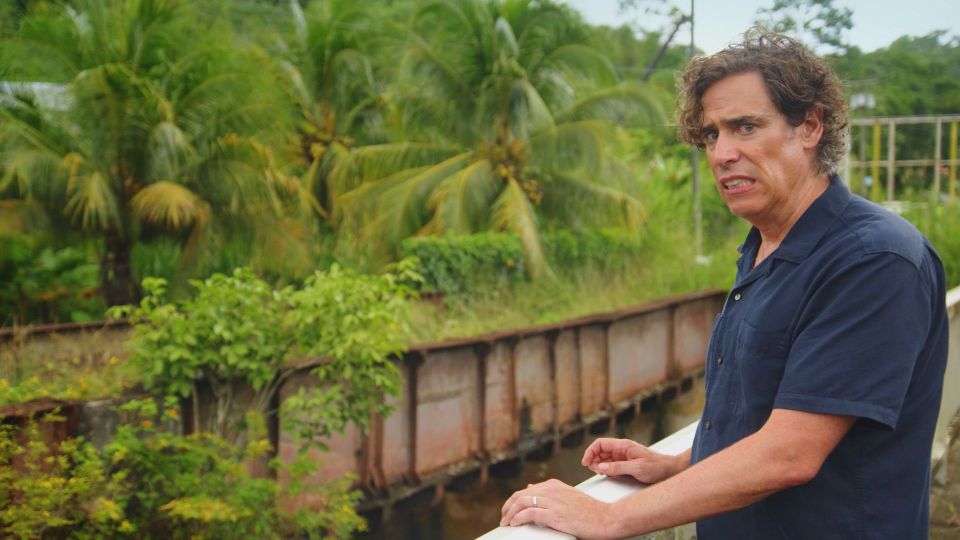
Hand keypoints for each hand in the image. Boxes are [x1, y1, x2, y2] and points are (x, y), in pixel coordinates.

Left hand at [499, 479, 614, 538]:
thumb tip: (530, 488)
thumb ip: (549, 492)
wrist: (606, 518)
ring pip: (521, 503)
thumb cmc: (590, 511)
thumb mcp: (568, 496)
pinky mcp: (554, 514)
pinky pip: (529, 513)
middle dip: (508, 506)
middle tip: (504, 517)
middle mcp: (551, 490)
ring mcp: (552, 501)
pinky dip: (518, 518)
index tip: (510, 510)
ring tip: (506, 522)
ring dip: (510, 513)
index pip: (526, 490)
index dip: (515, 501)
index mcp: (554, 485)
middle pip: (520, 495)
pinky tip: (514, 523)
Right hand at [581, 438, 681, 483]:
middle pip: (600, 450)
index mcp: (623, 446)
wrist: (671, 470)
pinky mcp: (626, 463)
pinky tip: (606, 474)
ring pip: (604, 457)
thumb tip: (601, 467)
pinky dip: (606, 468)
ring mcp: (624, 456)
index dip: (590, 452)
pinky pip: (611, 464)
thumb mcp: (637, 468)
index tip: (586, 463)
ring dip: (598, 464)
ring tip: (599, 472)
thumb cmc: (657, 467)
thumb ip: (618, 467)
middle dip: (593, 459)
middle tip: (592, 470)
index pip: (600, 444)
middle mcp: (622, 449)